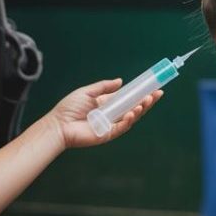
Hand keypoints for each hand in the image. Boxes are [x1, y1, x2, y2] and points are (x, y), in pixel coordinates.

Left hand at [45, 79, 162, 148]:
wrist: (57, 125)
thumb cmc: (68, 109)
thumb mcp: (87, 92)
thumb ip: (103, 87)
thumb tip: (120, 81)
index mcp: (108, 105)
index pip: (129, 99)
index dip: (141, 94)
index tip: (153, 88)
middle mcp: (112, 115)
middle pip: (135, 108)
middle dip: (147, 102)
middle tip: (157, 94)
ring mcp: (111, 125)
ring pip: (132, 118)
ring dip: (141, 110)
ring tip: (146, 101)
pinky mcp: (107, 134)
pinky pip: (122, 127)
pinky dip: (129, 120)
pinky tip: (132, 112)